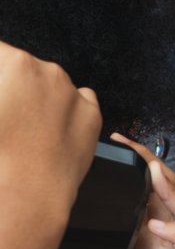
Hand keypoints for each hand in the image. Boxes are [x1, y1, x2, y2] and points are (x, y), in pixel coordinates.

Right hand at [0, 41, 101, 226]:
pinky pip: (76, 101)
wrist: (24, 195)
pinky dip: (62, 110)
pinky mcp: (92, 115)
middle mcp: (49, 72)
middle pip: (20, 68)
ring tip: (21, 128)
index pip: (0, 54)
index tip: (1, 98)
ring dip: (34, 97)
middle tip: (5, 113)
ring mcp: (75, 93)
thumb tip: (3, 97)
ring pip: (47, 85)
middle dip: (8, 85)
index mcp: (15, 64)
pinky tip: (46, 131)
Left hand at [69, 134, 174, 248]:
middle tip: (139, 154)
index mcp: (139, 233)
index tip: (120, 143)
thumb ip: (80, 237)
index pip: (150, 188)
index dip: (140, 163)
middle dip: (159, 167)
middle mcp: (159, 241)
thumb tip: (51, 208)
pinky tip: (157, 228)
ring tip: (157, 179)